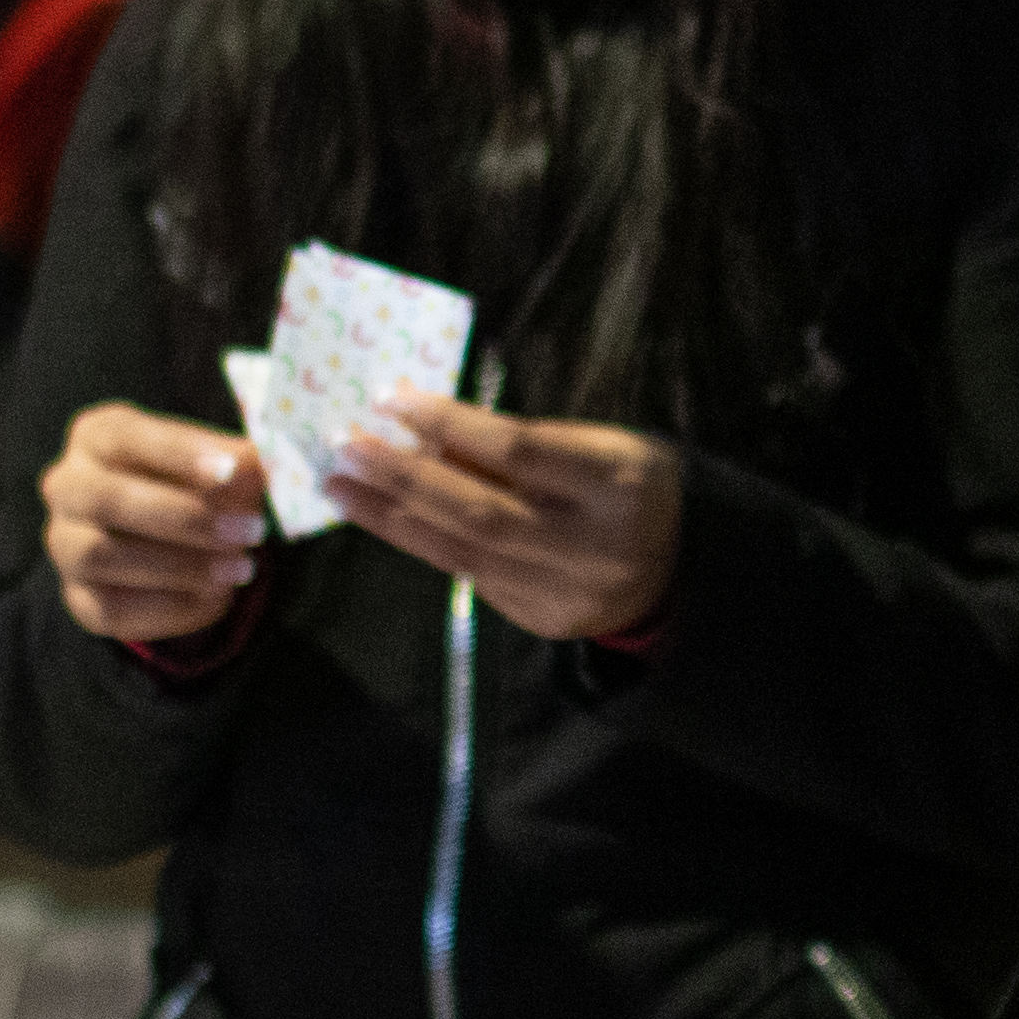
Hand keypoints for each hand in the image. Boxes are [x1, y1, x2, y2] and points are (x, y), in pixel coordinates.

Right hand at [44, 402, 265, 644]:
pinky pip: (114, 609)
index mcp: (97, 437)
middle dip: (188, 517)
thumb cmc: (187, 484)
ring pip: (102, 555)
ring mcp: (64, 544)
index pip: (127, 437)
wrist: (156, 538)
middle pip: (109, 499)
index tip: (235, 469)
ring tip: (242, 568)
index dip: (180, 453)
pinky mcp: (78, 598)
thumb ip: (235, 465)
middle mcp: (67, 486)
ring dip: (181, 565)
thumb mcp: (211, 463)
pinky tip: (219, 597)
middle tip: (252, 530)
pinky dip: (173, 606)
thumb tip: (271, 468)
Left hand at [327, 394, 684, 644]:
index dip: (450, 423)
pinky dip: (425, 543)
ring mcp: (564, 590)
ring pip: (462, 553)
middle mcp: (588, 543)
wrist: (678, 572)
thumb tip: (430, 432)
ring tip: (340, 485)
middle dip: (402, 476)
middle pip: (479, 509)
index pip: (519, 450)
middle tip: (346, 445)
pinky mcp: (542, 620)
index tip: (392, 399)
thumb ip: (529, 443)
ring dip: (391, 517)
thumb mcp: (602, 445)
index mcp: (616, 483)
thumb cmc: (632, 487)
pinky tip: (386, 518)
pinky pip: (472, 577)